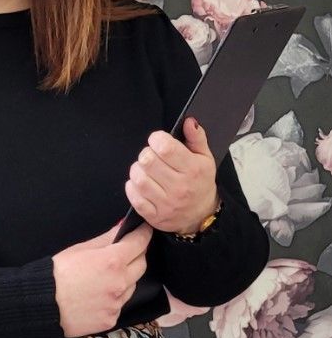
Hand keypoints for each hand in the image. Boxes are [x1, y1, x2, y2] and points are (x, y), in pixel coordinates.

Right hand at [52, 221, 152, 337]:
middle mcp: (120, 283)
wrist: (44, 304)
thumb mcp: (81, 248)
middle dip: (137, 254)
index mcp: (112, 262)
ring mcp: (117, 304)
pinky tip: (101, 291)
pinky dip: (116, 295)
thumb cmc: (58, 272)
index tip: (146, 229)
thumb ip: (106, 238)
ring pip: (132, 285)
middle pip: (141, 265)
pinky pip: (121, 303)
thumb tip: (121, 228)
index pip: (139, 243)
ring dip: (127, 276)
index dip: (144, 234)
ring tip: (107, 273)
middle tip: (128, 249)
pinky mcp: (111, 319)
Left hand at [125, 117, 217, 234]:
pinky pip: (134, 197)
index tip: (158, 140)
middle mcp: (180, 187)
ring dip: (138, 170)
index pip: (165, 148)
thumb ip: (196, 137)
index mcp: (192, 170)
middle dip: (146, 153)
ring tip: (146, 170)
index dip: (156, 139)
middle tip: (152, 156)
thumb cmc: (200, 182)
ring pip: (138, 178)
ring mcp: (166, 204)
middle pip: (148, 161)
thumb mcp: (205, 157)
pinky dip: (132, 187)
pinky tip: (141, 184)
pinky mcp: (155, 216)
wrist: (202, 215)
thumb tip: (189, 121)